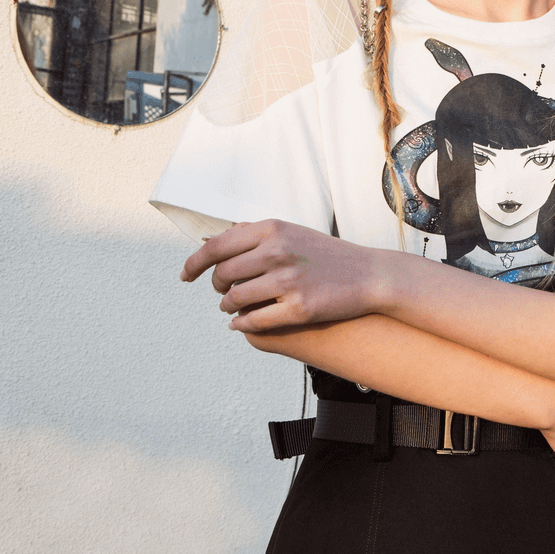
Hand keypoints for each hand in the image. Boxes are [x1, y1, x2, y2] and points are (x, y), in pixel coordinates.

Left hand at [180, 219, 376, 329]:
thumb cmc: (326, 255)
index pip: (217, 246)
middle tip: (221, 292)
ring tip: (231, 307)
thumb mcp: (291, 232)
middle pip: (223, 274)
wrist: (369, 275)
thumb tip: (212, 240)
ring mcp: (288, 282)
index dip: (194, 263)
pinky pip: (254, 321)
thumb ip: (254, 235)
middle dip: (217, 287)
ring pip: (235, 299)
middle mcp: (277, 252)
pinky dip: (241, 324)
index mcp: (272, 229)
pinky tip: (240, 324)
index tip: (185, 275)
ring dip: (228, 307)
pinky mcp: (298, 309)